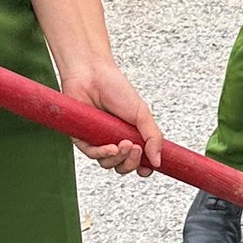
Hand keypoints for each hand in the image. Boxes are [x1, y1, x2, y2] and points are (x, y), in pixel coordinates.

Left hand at [63, 62, 164, 176]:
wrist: (92, 74)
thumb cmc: (116, 88)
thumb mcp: (142, 113)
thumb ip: (153, 137)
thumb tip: (159, 161)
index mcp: (131, 135)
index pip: (138, 160)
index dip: (143, 167)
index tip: (148, 168)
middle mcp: (115, 140)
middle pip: (124, 166)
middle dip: (132, 162)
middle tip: (137, 149)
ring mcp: (98, 141)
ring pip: (108, 164)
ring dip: (119, 158)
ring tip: (124, 144)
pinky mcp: (83, 139)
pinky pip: (92, 155)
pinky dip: (104, 154)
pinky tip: (111, 148)